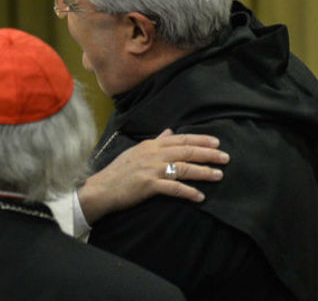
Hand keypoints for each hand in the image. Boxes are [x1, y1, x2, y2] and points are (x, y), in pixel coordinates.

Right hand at [78, 129, 227, 223]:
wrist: (103, 188)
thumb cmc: (119, 171)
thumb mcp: (136, 151)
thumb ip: (155, 141)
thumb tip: (169, 131)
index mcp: (151, 145)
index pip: (180, 139)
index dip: (200, 140)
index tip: (217, 143)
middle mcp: (153, 154)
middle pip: (186, 151)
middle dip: (208, 154)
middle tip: (225, 157)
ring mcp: (151, 170)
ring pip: (184, 168)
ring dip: (203, 172)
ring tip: (218, 175)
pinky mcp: (149, 185)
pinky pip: (174, 188)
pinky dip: (188, 192)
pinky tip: (199, 196)